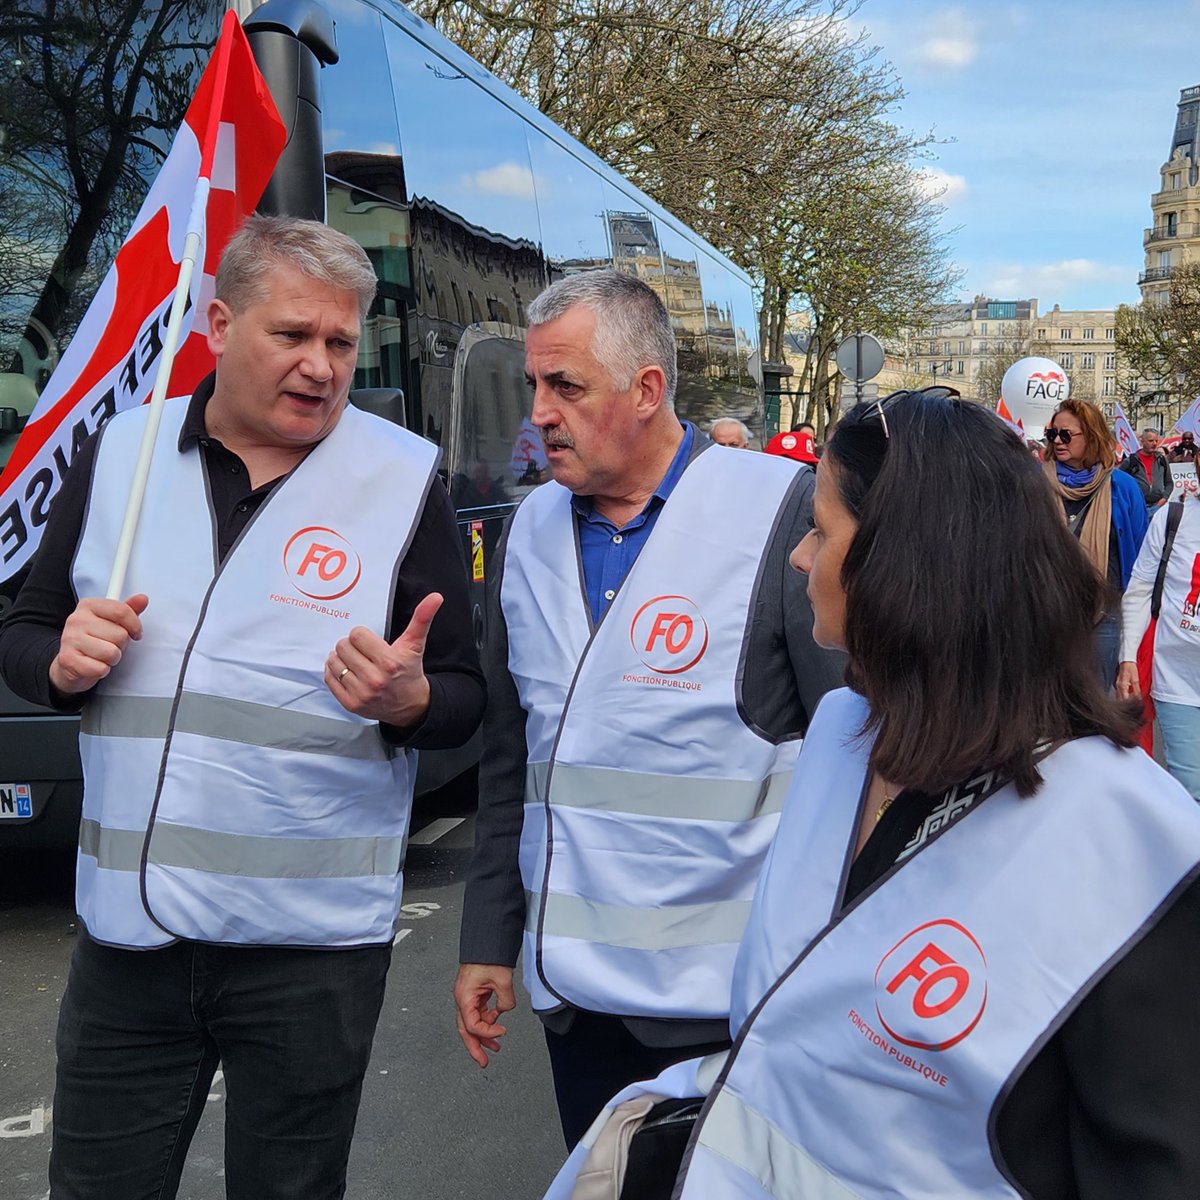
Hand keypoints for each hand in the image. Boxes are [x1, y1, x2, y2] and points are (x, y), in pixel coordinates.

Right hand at [48, 594, 148, 695]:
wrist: (69, 663)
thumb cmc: (94, 641)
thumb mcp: (111, 622)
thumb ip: (127, 611)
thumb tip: (142, 599)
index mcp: (88, 605)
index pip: (121, 611)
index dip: (135, 625)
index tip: (136, 632)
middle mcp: (77, 619)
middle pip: (120, 635)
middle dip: (121, 645)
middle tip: (110, 645)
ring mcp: (70, 638)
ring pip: (112, 653)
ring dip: (112, 659)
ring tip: (102, 655)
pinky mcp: (68, 659)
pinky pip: (100, 668)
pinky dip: (101, 670)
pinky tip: (94, 664)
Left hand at [325, 593, 442, 725]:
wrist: (411, 705)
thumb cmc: (409, 673)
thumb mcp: (415, 644)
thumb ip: (422, 618)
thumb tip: (435, 598)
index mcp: (389, 662)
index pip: (356, 635)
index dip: (362, 636)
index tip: (369, 642)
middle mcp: (374, 679)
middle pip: (343, 647)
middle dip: (351, 646)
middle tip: (363, 653)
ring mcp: (362, 693)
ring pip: (334, 662)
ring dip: (341, 659)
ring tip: (355, 662)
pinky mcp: (351, 704)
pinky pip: (330, 680)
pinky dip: (335, 673)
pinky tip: (348, 673)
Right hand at [454, 963, 515, 1067]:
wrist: (487, 942)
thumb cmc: (488, 956)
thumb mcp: (502, 979)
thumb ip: (505, 1000)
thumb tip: (505, 1010)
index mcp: (464, 996)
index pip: (472, 1025)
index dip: (487, 1032)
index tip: (501, 1033)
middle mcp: (463, 998)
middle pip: (466, 1030)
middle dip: (475, 1047)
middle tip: (483, 1061)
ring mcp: (468, 996)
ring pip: (472, 1022)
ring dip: (483, 1035)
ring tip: (494, 1046)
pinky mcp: (474, 993)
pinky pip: (478, 1012)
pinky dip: (487, 1021)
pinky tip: (496, 1024)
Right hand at [1116, 661, 1140, 699]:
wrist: (1126, 661)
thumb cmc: (1130, 668)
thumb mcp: (1135, 679)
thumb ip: (1136, 689)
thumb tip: (1138, 697)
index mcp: (1122, 686)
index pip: (1125, 698)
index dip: (1130, 702)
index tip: (1136, 703)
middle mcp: (1118, 686)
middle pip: (1121, 698)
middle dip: (1127, 702)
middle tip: (1134, 702)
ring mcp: (1117, 685)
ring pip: (1119, 696)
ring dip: (1125, 699)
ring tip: (1131, 699)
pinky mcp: (1118, 683)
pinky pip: (1119, 692)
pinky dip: (1123, 695)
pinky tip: (1128, 695)